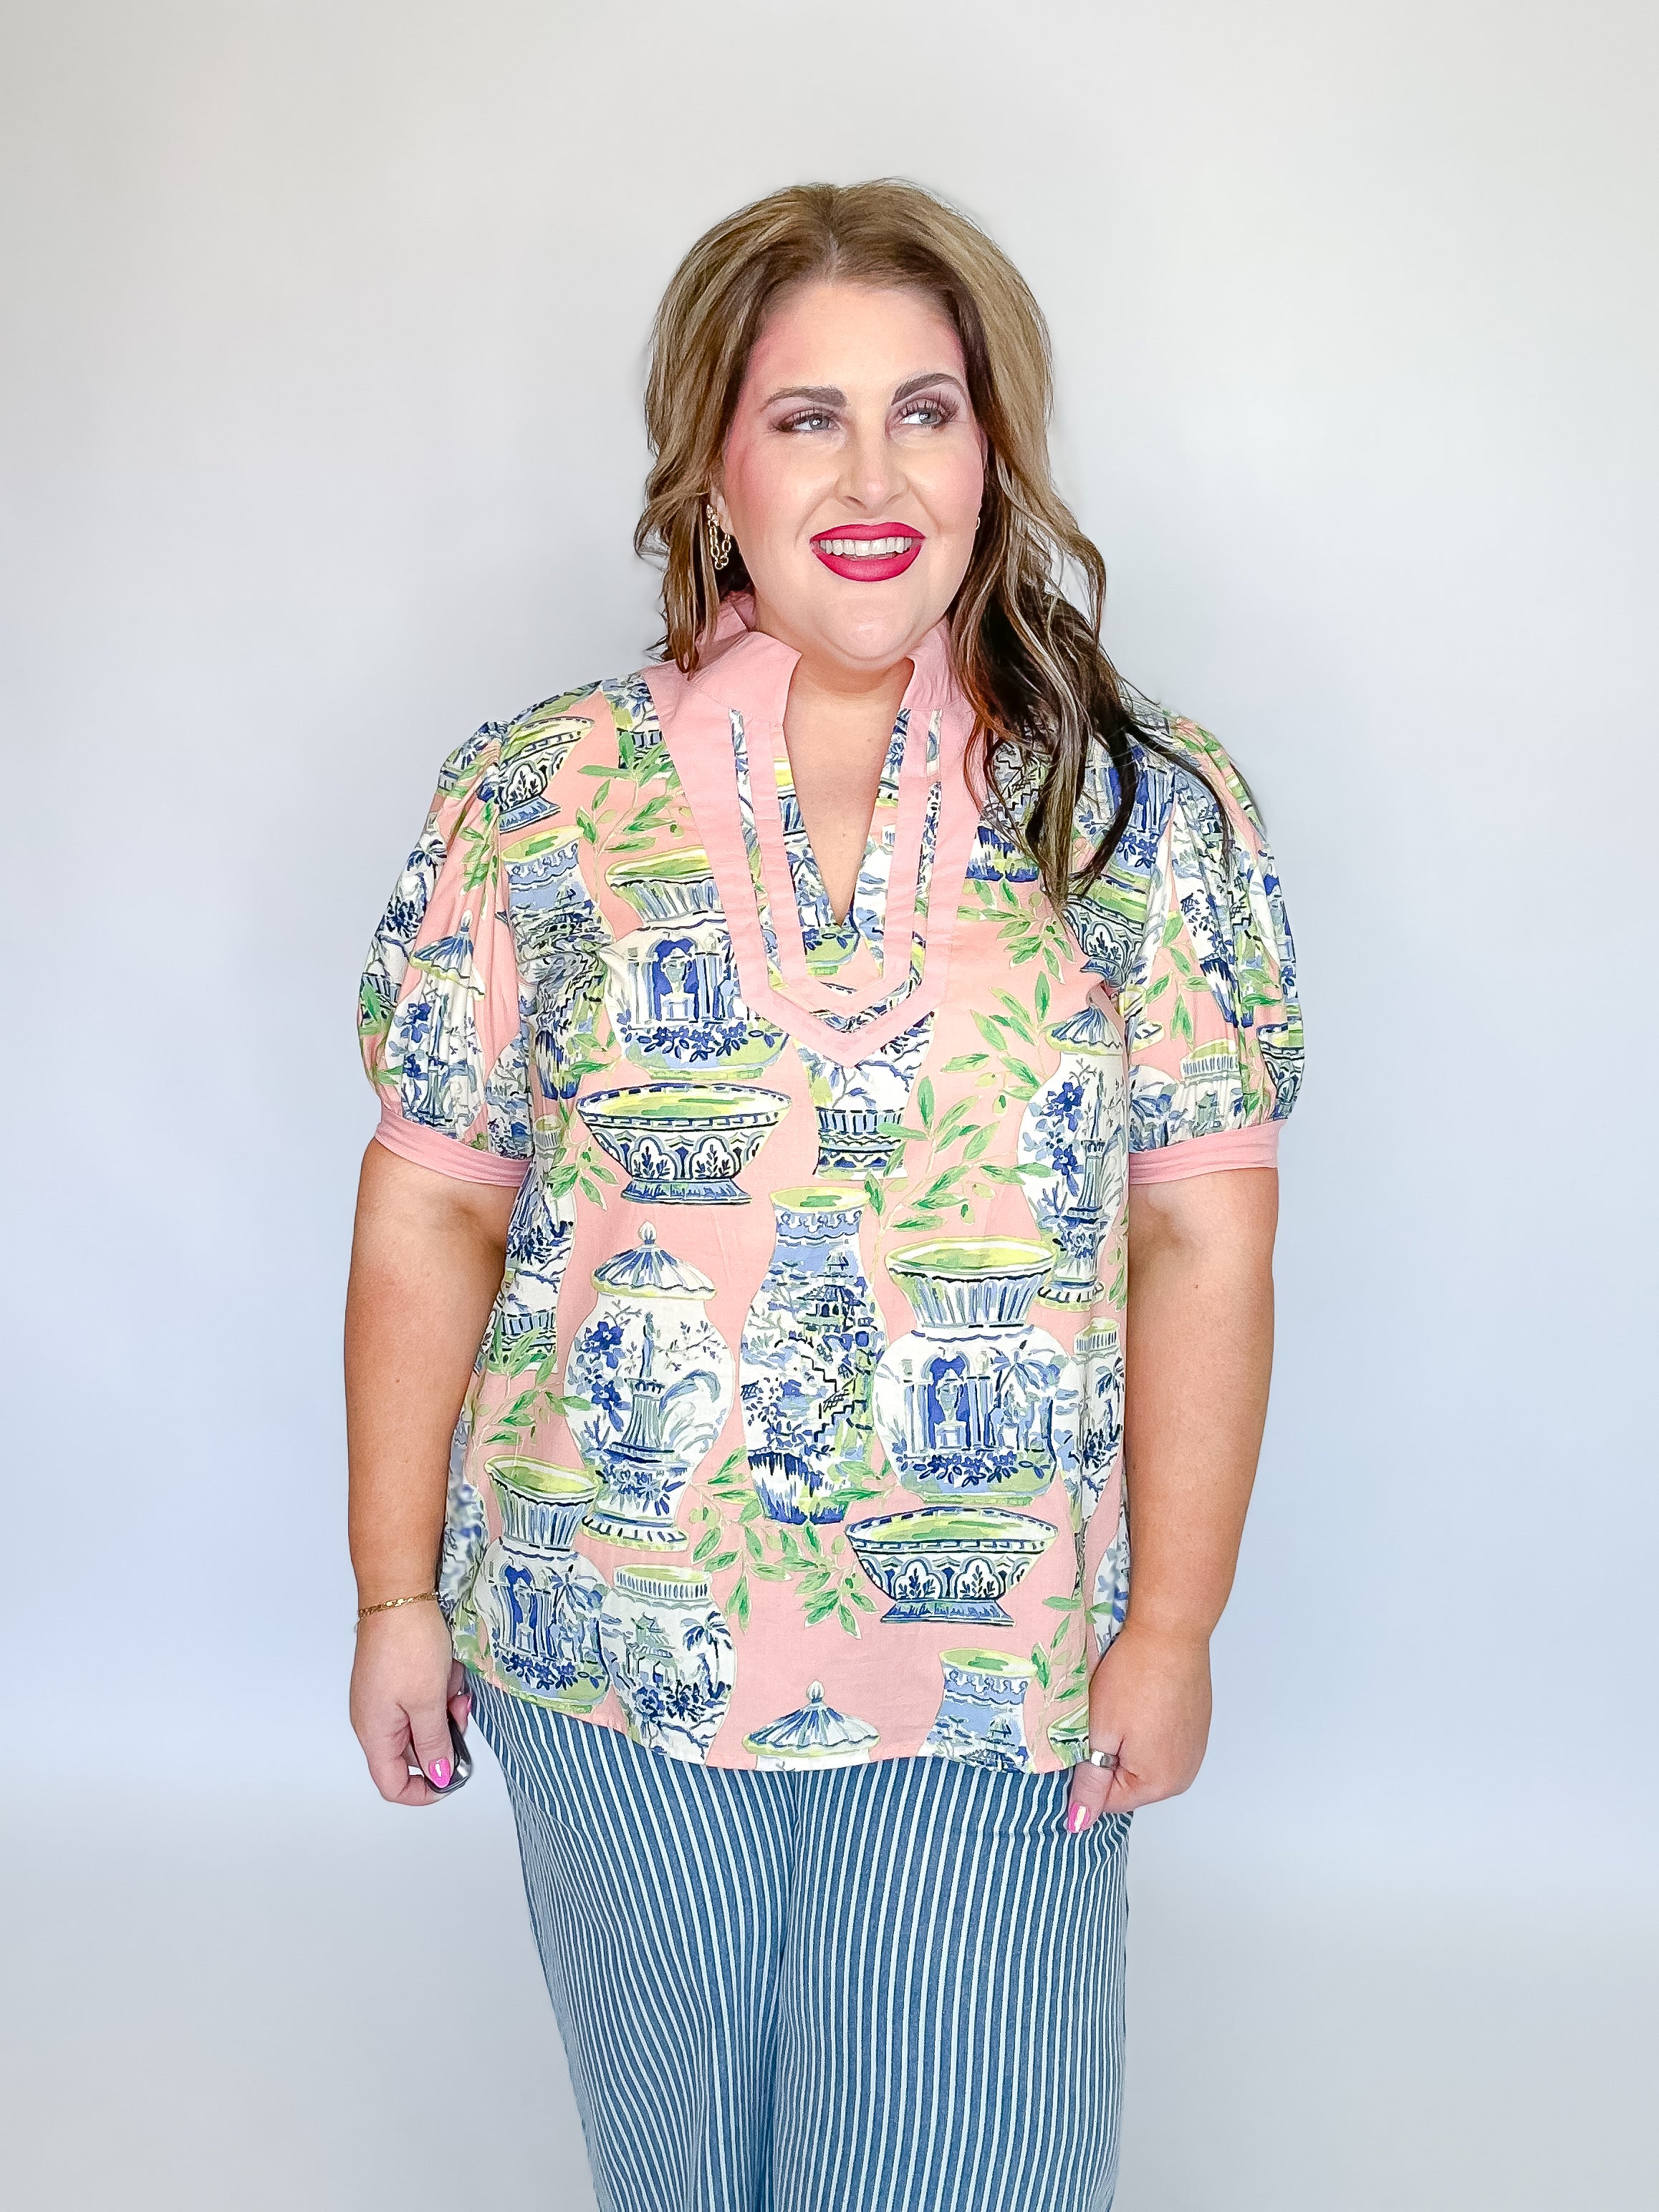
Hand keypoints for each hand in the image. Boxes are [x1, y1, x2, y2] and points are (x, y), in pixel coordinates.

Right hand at [349, 1600, 469, 1805]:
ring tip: (452, 1681)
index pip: (392, 1784)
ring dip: (444, 1707)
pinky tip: (447, 1668)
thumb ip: (434, 1743)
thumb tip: (439, 1775)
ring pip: (423, 1721)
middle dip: (444, 1735)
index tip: (453, 1777)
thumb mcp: (428, 1701)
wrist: (399, 1593)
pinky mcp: (396, 1677)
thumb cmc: (407, 1643)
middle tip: (459, 1709)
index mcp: (374, 1732)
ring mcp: (384, 1697)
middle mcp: (374, 1719)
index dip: (424, 1790)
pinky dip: (440, 1688)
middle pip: (413, 1752)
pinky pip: (423, 1697)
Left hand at [1065, 1623, 1212, 1832]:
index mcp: (1159, 1783)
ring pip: (1143, 1761)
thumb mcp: (1100, 1733)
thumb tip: (1079, 1822)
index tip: (1082, 1738)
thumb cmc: (1135, 1677)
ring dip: (1126, 1742)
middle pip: (1127, 1783)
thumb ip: (1090, 1783)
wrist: (1170, 1632)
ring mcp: (1193, 1750)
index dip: (1086, 1771)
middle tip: (1101, 1719)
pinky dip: (1145, 1727)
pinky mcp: (1195, 1727)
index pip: (1107, 1801)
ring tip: (1122, 1706)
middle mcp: (1183, 1774)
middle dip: (1108, 1757)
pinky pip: (1161, 1742)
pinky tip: (1139, 1700)